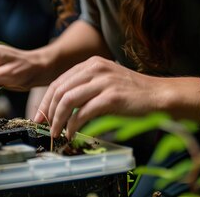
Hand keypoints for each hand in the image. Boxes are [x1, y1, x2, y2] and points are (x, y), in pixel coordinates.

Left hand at [33, 56, 162, 138]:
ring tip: (56, 133)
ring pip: (68, 100)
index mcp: (92, 64)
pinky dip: (73, 125)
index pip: (59, 81)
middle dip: (48, 111)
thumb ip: (86, 88)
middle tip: (45, 127)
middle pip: (60, 90)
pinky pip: (83, 112)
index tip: (40, 116)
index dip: (45, 100)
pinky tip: (72, 134)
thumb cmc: (133, 93)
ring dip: (58, 120)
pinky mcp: (111, 97)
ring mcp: (103, 82)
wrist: (159, 96)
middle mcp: (95, 68)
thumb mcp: (106, 82)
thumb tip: (62, 107)